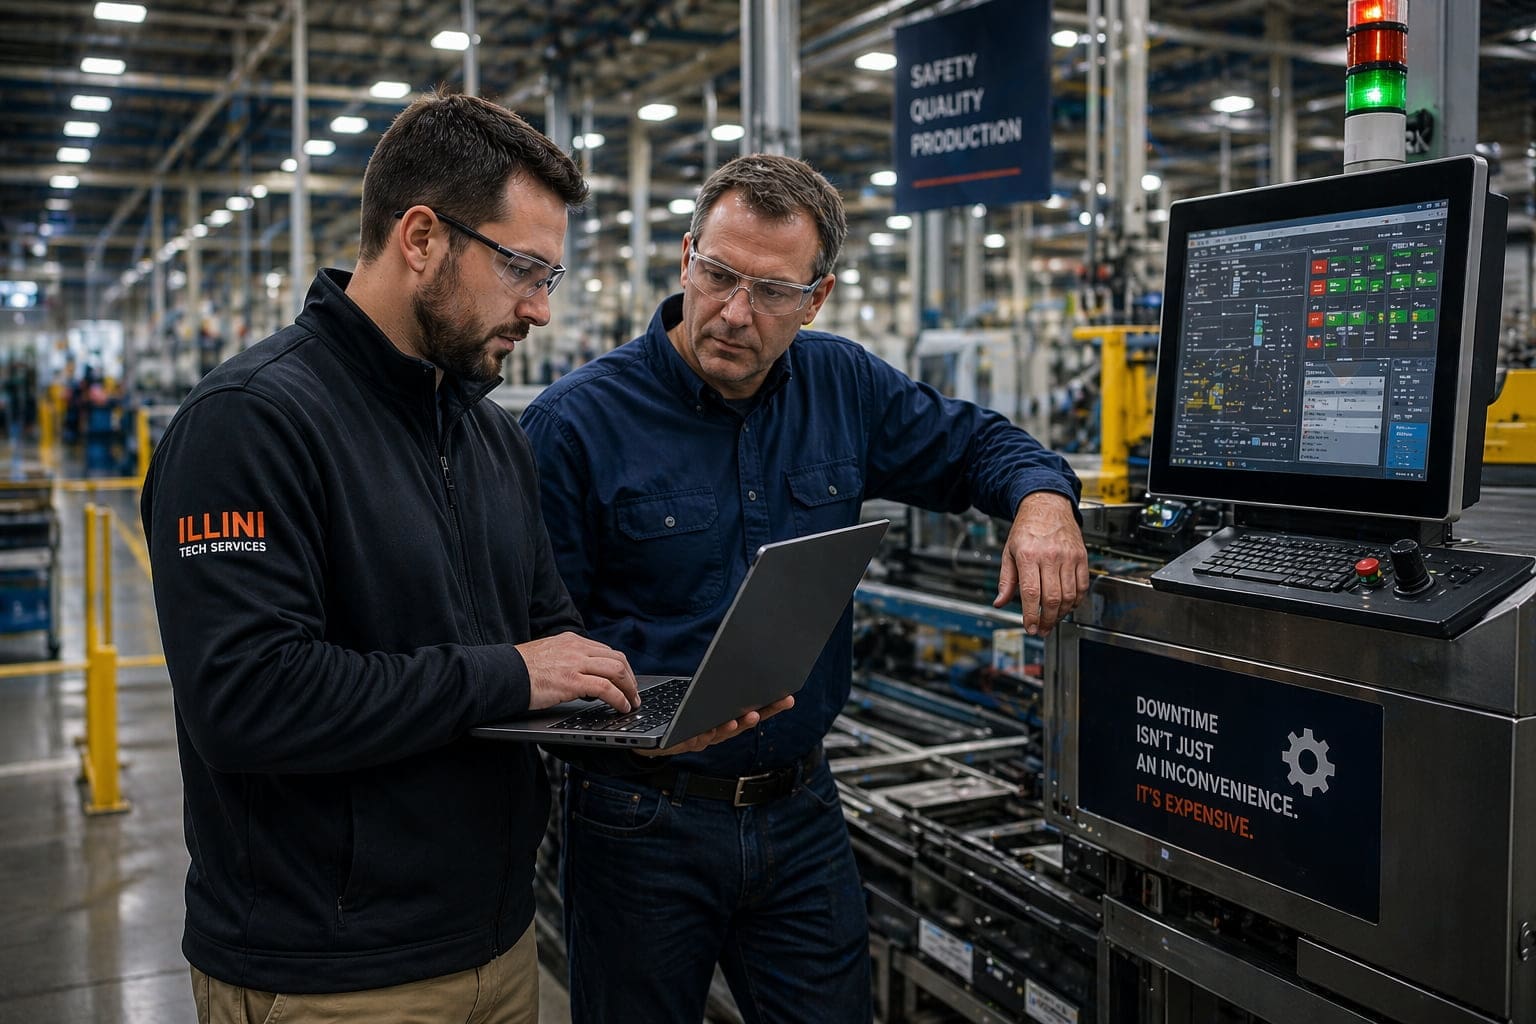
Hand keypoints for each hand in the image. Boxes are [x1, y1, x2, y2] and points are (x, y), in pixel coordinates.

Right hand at [517, 632, 639, 713]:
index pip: (606, 651)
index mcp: (571, 640)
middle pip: (617, 659)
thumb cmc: (519, 669)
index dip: (621, 667)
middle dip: (630, 678)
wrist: (502, 673)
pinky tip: (621, 707)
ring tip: (631, 702)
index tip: (626, 680)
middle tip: (633, 693)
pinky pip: (606, 688)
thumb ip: (566, 659)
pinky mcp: (572, 681)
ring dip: (629, 688)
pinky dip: (619, 698)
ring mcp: (575, 663)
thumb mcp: (548, 654)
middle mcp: (576, 648)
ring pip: (616, 671)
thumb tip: (582, 674)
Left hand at [635, 696, 795, 757]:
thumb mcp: (696, 699)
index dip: (771, 706)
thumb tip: (731, 663)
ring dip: (737, 725)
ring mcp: (700, 739)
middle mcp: (716, 731)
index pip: (752, 711)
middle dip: (766, 711)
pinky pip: (695, 739)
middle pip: (744, 722)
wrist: (645, 738)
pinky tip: (713, 727)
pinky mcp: (680, 743)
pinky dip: (705, 734)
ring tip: (750, 715)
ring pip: (722, 733)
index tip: (789, 694)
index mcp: (722, 720)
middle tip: (785, 700)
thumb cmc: (674, 717)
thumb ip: (713, 688)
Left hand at [995, 491, 1090, 636]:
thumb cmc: (1027, 528)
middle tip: (1041, 629)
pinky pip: (1082, 585)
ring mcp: (1068, 557)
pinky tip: (1067, 606)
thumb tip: (999, 602)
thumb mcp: (1009, 551)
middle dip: (1046, 619)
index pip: (1031, 593)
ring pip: (1068, 595)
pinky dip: (1076, 600)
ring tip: (1052, 620)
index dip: (1031, 615)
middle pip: (1052, 598)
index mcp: (1028, 555)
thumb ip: (1005, 579)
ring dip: (1061, 613)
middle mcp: (1050, 556)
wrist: (1048, 505)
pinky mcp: (1081, 556)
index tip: (1030, 628)